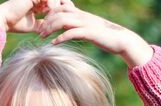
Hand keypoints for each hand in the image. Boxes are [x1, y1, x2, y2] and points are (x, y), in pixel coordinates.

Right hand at [0, 0, 60, 32]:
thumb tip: (52, 28)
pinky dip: (51, 3)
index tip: (59, 21)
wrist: (5, 21)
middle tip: (61, 17)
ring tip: (52, 16)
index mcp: (36, 5)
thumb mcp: (33, 26)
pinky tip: (49, 11)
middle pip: (55, 0)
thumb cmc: (15, 24)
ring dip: (56, 7)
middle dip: (60, 8)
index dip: (58, 12)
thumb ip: (43, 24)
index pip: (52, 6)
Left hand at [38, 0, 152, 66]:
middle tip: (39, 31)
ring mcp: (85, 23)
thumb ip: (77, 26)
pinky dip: (60, 38)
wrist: (121, 40)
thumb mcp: (88, 28)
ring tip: (42, 37)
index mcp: (80, 14)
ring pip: (62, 20)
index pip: (60, 6)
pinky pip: (71, 33)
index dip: (49, 12)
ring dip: (50, 28)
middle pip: (58, 11)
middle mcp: (82, 16)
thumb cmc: (104, 36)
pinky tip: (53, 44)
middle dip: (46, 20)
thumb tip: (66, 29)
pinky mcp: (89, 33)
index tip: (42, 22)